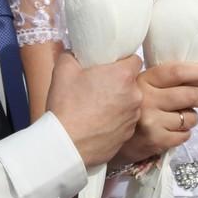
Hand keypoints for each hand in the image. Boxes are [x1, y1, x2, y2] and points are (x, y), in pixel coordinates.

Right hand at [47, 52, 142, 167]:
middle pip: (132, 82)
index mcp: (123, 75)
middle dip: (118, 83)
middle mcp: (134, 95)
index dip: (123, 61)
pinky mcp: (128, 135)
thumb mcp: (63, 70)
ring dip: (118, 102)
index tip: (111, 65)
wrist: (66, 144)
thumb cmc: (66, 106)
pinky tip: (98, 123)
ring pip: (130, 103)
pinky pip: (125, 122)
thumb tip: (75, 52)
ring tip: (97, 107)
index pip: (134, 59)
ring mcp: (133, 117)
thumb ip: (72, 54)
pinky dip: (115, 120)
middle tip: (99, 86)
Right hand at [116, 62, 197, 162]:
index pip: (176, 72)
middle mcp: (147, 99)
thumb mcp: (134, 85)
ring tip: (182, 117)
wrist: (104, 137)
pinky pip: (184, 135)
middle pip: (189, 95)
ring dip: (191, 118)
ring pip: (190, 118)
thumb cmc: (124, 108)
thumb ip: (157, 78)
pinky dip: (183, 133)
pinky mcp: (155, 141)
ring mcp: (152, 122)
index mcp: (143, 80)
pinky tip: (173, 130)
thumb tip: (194, 73)